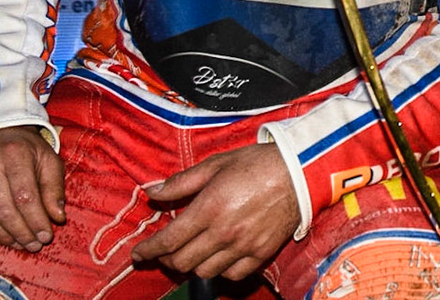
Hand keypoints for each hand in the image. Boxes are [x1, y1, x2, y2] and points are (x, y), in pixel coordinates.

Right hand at [0, 126, 64, 250]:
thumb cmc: (25, 149)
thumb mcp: (48, 159)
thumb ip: (54, 188)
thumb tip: (58, 218)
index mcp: (15, 155)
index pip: (26, 197)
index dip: (36, 221)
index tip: (46, 236)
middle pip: (4, 211)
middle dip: (22, 233)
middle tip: (34, 245)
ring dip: (3, 237)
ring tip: (20, 244)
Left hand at [132, 141, 299, 280]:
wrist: (301, 171)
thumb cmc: (257, 163)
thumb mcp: (216, 164)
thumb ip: (181, 182)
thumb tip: (151, 191)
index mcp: (209, 208)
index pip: (168, 241)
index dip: (147, 250)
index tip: (138, 254)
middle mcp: (223, 232)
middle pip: (181, 262)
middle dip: (167, 259)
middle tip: (167, 250)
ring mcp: (243, 246)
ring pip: (203, 272)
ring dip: (192, 265)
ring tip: (193, 252)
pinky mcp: (261, 253)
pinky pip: (231, 275)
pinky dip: (220, 270)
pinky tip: (219, 257)